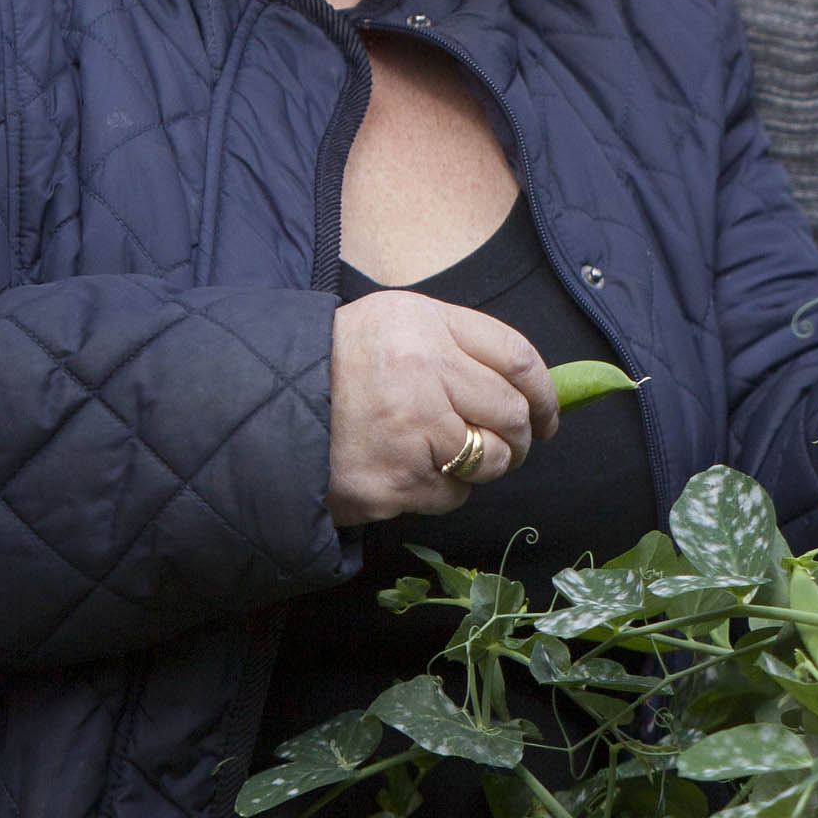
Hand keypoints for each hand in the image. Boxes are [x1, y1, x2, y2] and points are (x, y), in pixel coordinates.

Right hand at [326, 292, 559, 525]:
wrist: (268, 409)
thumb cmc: (343, 364)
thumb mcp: (399, 323)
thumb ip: (461, 344)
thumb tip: (527, 387)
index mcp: (427, 327)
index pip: (519, 360)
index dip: (546, 394)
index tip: (548, 416)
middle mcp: (423, 375)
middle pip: (512, 415)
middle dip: (520, 437)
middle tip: (511, 445)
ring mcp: (410, 433)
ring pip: (489, 461)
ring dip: (486, 466)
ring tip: (455, 457)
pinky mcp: (395, 483)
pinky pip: (453, 494)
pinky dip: (445, 490)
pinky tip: (414, 472)